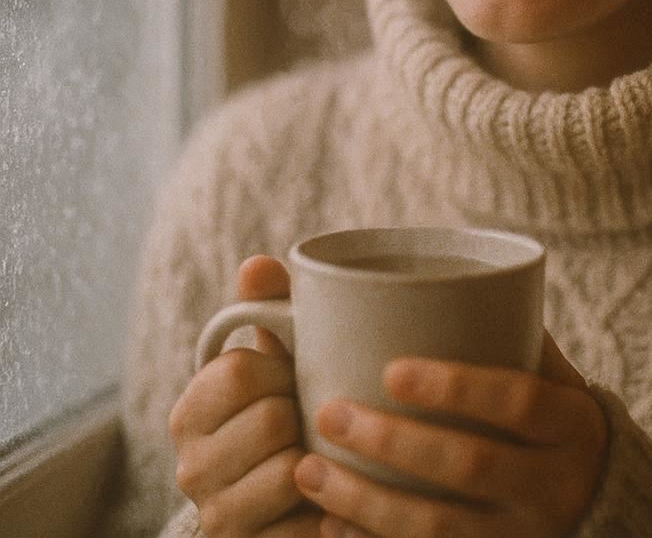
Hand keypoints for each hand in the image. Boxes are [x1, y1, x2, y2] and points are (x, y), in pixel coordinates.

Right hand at [169, 256, 320, 536]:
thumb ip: (269, 309)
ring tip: (326, 455)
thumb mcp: (279, 358)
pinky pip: (308, 525)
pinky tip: (334, 498)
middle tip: (316, 417)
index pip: (239, 370)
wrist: (289, 500)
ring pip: (291, 472)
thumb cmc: (288, 408)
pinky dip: (331, 508)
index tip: (294, 375)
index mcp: (191, 410)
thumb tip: (257, 265)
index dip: (283, 368)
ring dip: (324, 461)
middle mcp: (191, 467)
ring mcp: (219, 516)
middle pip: (271, 419)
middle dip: (307, 414)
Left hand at [293, 332, 608, 537]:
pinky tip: (329, 524)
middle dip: (391, 442)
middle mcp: (556, 486)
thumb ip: (508, 331)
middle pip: (470, 466)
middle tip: (328, 413)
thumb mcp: (552, 374)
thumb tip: (422, 276)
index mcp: (572, 423)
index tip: (390, 370)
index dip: (457, 386)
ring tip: (307, 468)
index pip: (518, 400)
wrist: (598, 500)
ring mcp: (524, 536)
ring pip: (438, 528)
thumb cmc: (552, 417)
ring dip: (365, 500)